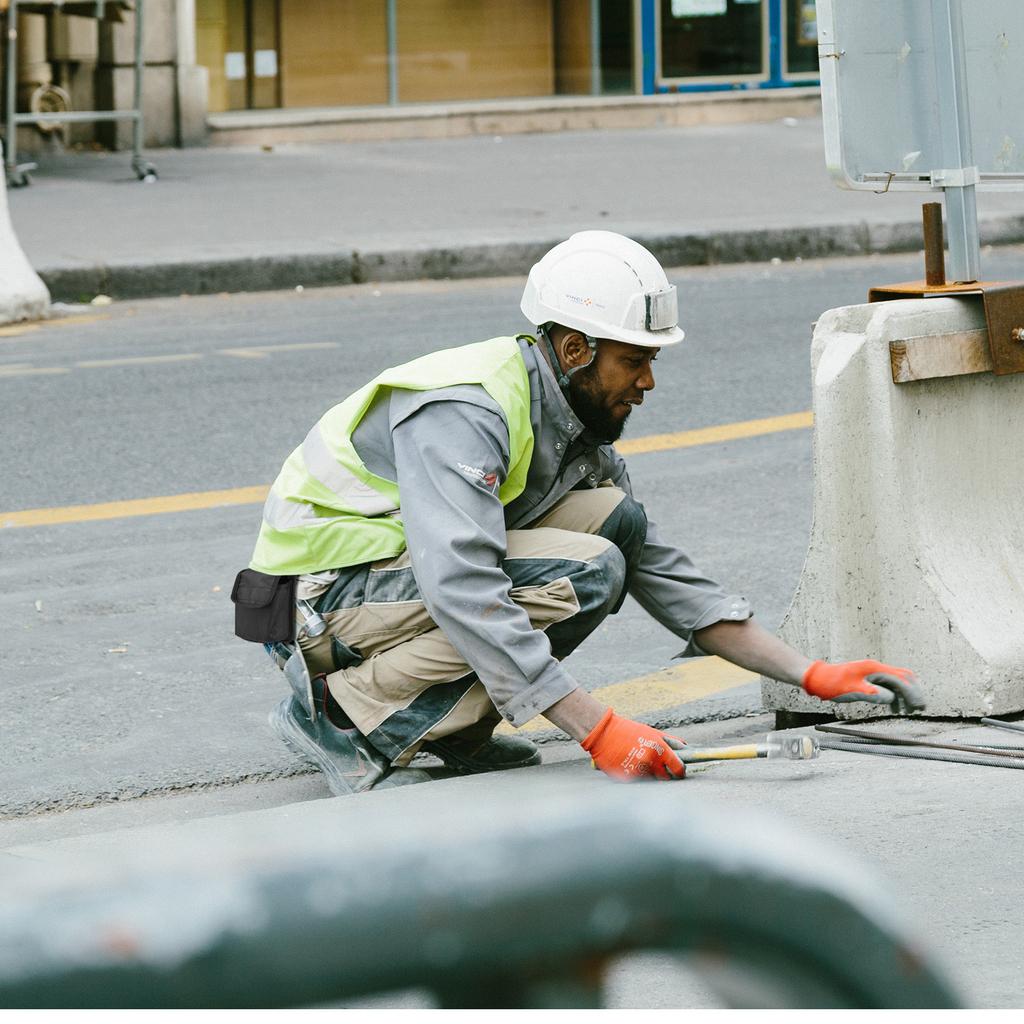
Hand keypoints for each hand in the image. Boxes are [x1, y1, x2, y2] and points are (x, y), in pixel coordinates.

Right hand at [581, 708, 685, 780]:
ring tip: (639, 763)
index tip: (680, 773)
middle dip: (664, 774)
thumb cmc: (629, 730)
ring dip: (648, 775)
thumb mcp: (652, 732)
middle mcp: (651, 762)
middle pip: (666, 778)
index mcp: (660, 749)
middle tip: (658, 768)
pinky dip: (635, 776)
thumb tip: (687, 748)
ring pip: (650, 780)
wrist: (603, 733)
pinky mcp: (627, 779)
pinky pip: (636, 782)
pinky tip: (628, 765)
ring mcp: (638, 771)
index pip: (679, 768)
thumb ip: (671, 742)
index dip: (681, 772)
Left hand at [802, 660, 925, 713]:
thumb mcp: (852, 690)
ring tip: (909, 711)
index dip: (912, 693)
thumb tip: (891, 698)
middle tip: (920, 708)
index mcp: (874, 669)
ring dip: (905, 695)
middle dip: (913, 692)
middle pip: (902, 677)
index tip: (919, 706)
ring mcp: (872, 672)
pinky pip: (887, 685)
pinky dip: (894, 696)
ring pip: (896, 682)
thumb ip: (872, 694)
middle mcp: (876, 668)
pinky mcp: (868, 677)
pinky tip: (894, 708)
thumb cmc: (832, 684)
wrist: (818, 678)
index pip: (901, 679)